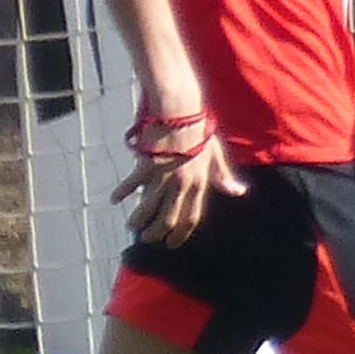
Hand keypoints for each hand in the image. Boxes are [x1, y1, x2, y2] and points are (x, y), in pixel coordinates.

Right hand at [115, 101, 239, 246]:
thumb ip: (224, 176)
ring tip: (132, 226)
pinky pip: (132, 184)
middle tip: (147, 239)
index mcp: (201, 182)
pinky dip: (123, 193)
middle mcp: (183, 183)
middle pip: (169, 218)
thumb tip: (239, 192)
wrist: (180, 109)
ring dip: (139, 220)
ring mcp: (165, 174)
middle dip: (157, 233)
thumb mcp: (216, 154)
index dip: (181, 234)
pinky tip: (115, 199)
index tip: (172, 244)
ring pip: (150, 208)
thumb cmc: (199, 131)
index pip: (192, 217)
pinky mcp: (147, 164)